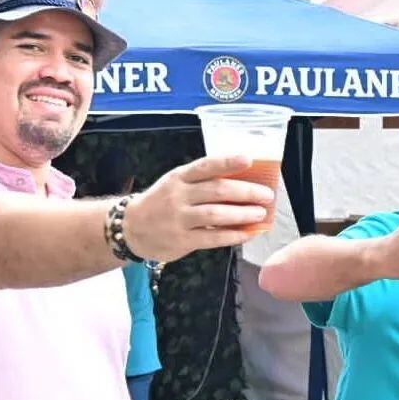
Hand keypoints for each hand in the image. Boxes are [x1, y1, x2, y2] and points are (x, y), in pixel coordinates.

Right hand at [123, 156, 275, 261]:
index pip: (205, 166)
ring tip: (261, 213)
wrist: (132, 228)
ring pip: (216, 215)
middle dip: (245, 192)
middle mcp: (179, 196)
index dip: (227, 162)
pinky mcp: (182, 240)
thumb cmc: (163, 203)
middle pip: (216, 191)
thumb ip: (203, 182)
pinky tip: (249, 233)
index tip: (248, 159)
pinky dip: (234, 235)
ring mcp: (179, 218)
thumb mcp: (176, 184)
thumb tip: (245, 182)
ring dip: (242, 214)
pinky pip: (213, 238)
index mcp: (180, 177)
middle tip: (266, 195)